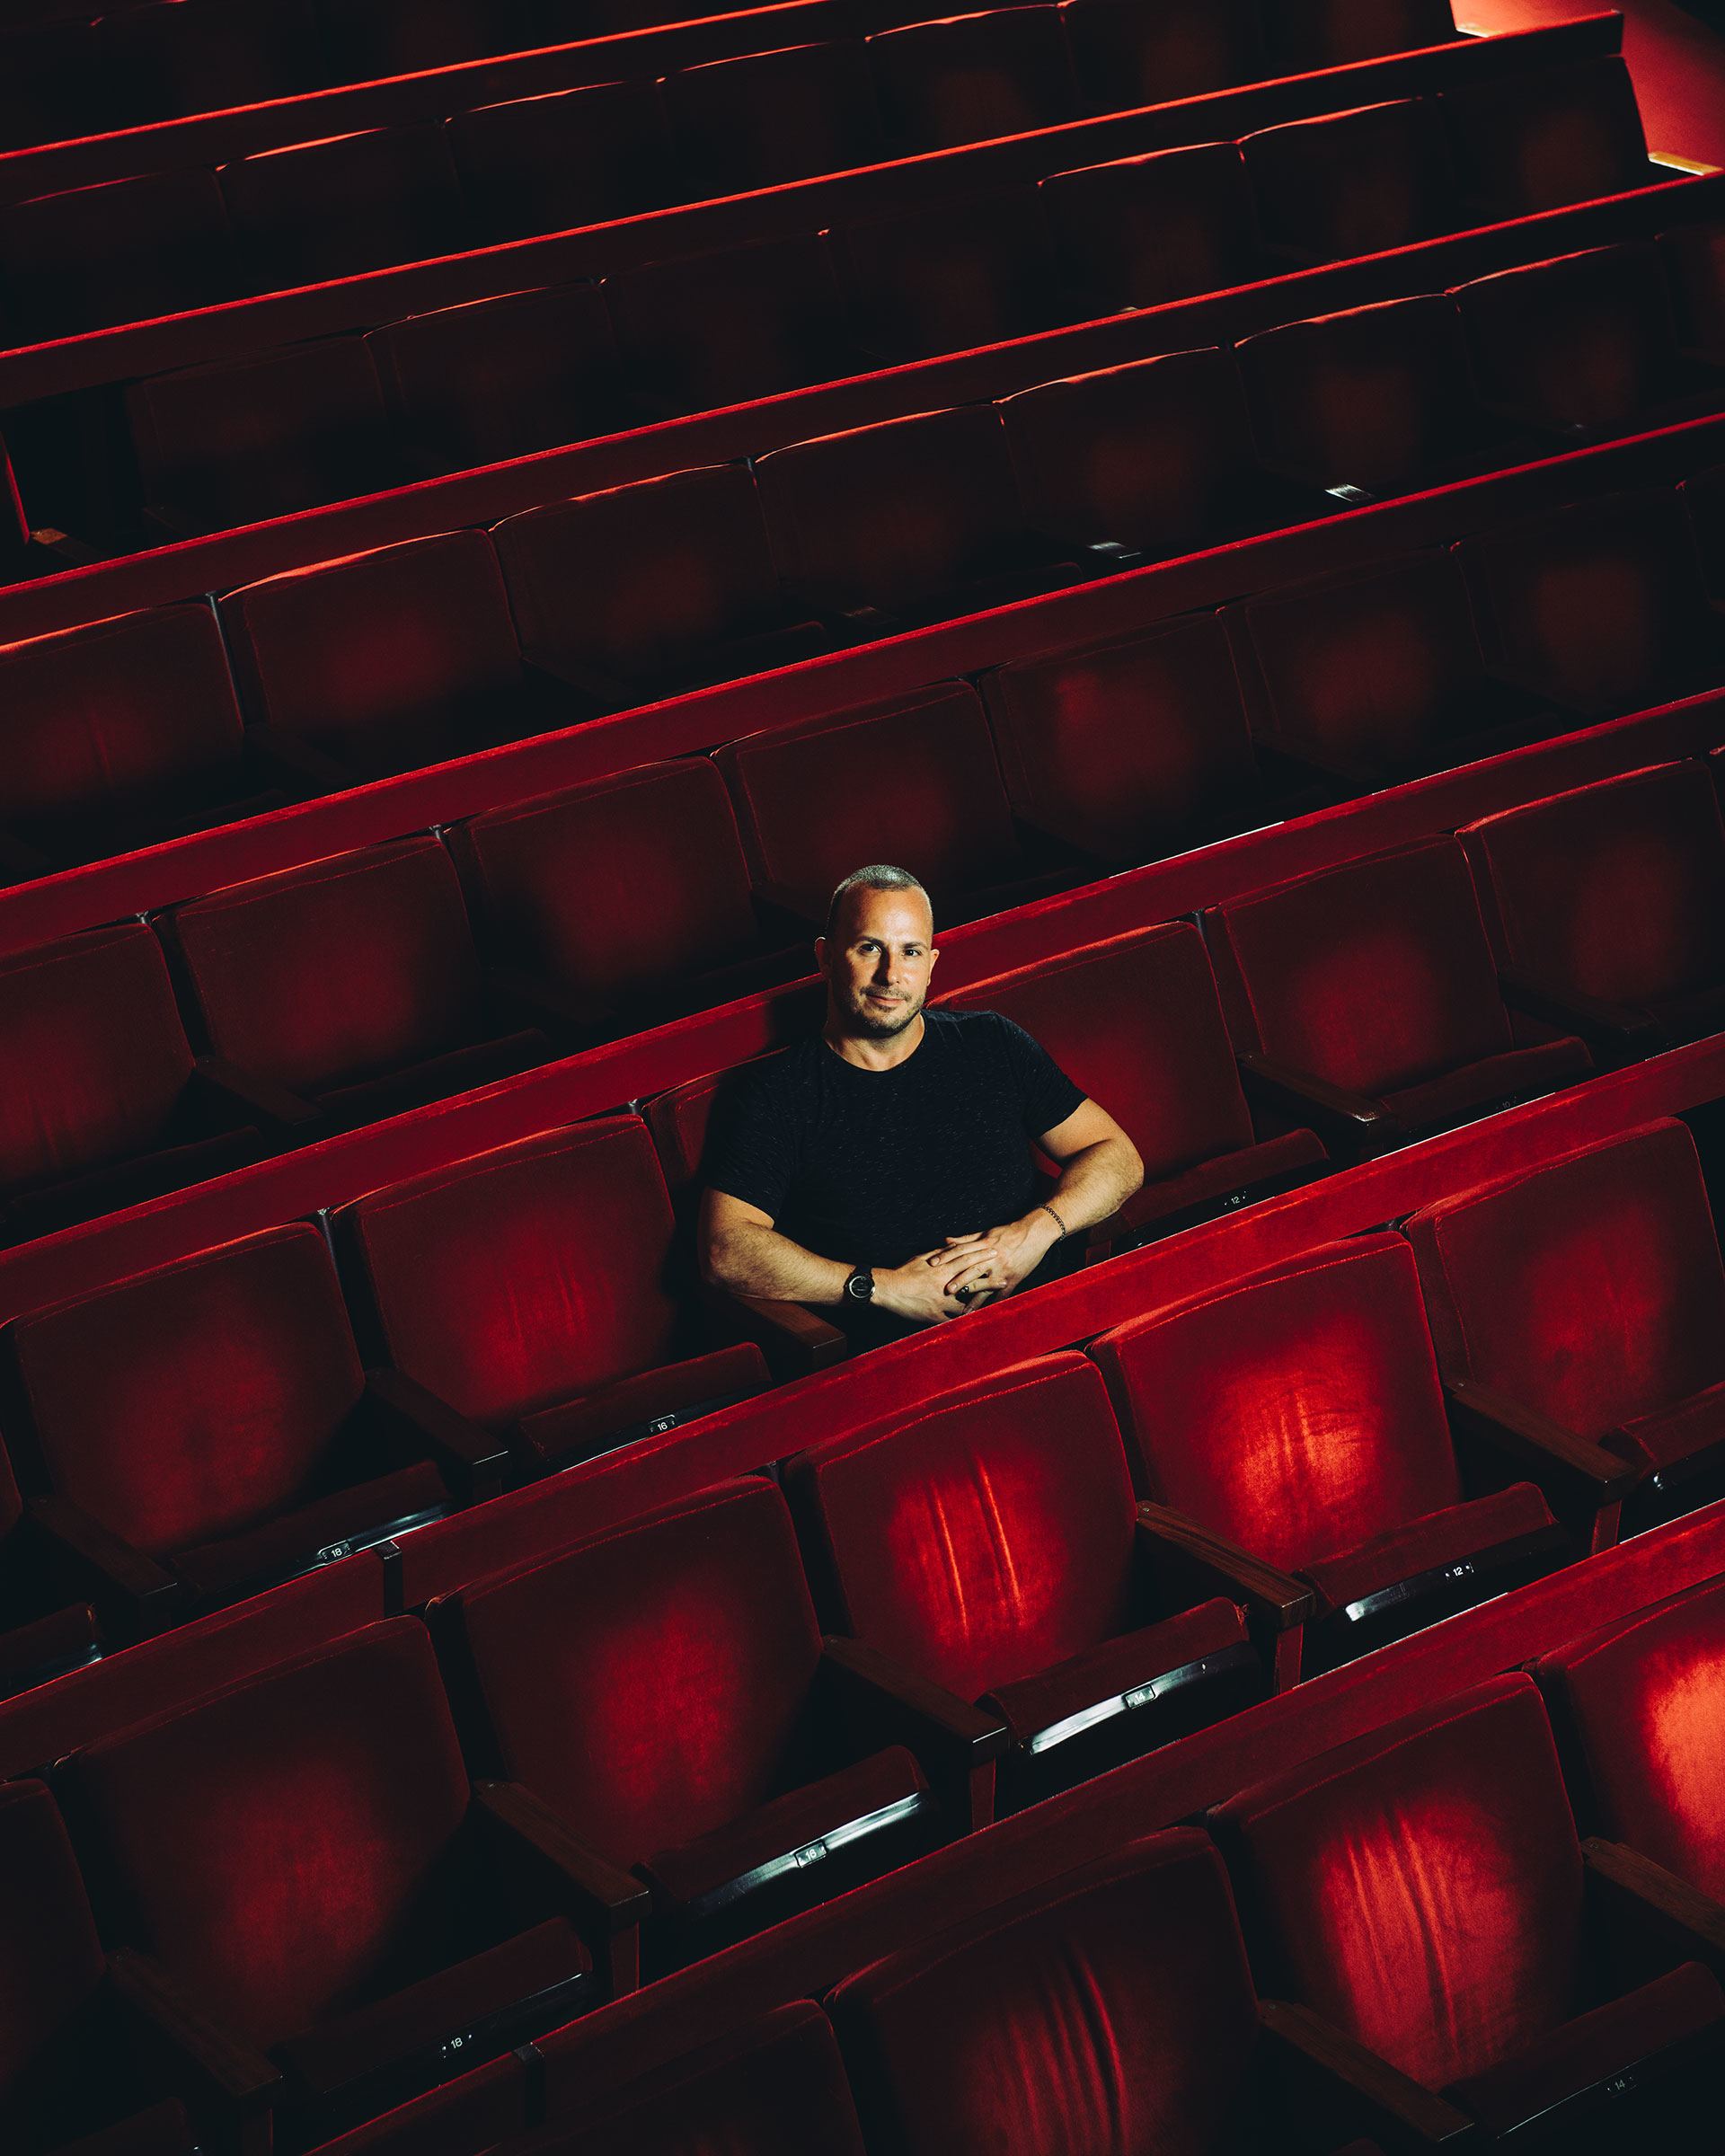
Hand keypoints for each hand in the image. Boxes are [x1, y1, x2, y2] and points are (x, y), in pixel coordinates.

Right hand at [873, 1237, 1001, 1325]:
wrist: (888, 1289)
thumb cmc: (904, 1272)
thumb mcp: (923, 1258)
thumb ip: (940, 1253)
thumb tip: (953, 1244)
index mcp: (941, 1268)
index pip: (966, 1259)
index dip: (981, 1255)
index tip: (994, 1252)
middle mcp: (943, 1283)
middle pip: (971, 1280)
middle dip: (989, 1278)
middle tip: (1004, 1276)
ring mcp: (940, 1300)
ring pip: (965, 1302)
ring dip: (981, 1302)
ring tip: (994, 1303)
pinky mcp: (934, 1314)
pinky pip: (952, 1319)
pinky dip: (963, 1321)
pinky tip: (974, 1322)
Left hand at [939, 1212, 1060, 1302]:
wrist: (1035, 1233)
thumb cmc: (1009, 1232)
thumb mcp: (987, 1233)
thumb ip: (966, 1239)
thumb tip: (946, 1241)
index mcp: (984, 1245)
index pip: (961, 1251)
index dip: (946, 1257)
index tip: (932, 1264)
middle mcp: (992, 1258)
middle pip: (972, 1270)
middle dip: (959, 1281)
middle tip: (945, 1291)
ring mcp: (1003, 1270)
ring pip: (986, 1286)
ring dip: (975, 1300)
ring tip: (964, 1312)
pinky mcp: (1014, 1279)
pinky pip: (1003, 1294)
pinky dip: (994, 1304)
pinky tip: (986, 1314)